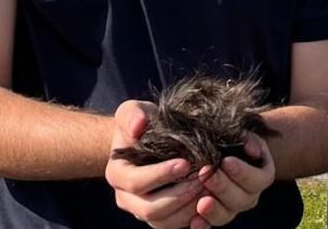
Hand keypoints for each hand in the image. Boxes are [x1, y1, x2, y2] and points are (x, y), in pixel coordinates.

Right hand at [106, 100, 204, 228]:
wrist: (148, 139)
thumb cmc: (142, 123)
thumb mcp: (134, 110)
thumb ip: (132, 115)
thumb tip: (139, 125)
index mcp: (117, 174)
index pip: (137, 182)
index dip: (161, 175)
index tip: (185, 162)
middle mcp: (126, 198)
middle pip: (150, 209)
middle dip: (180, 195)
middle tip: (204, 178)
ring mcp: (142, 210)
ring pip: (164, 222)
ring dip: (188, 209)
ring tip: (210, 188)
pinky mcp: (160, 218)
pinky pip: (175, 226)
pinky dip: (192, 219)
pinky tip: (210, 203)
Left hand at [192, 133, 275, 227]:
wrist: (225, 152)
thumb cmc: (235, 141)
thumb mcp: (245, 134)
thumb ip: (249, 138)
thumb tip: (250, 148)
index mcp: (262, 177)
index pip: (257, 179)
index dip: (242, 172)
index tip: (226, 161)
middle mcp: (249, 196)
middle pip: (241, 199)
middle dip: (223, 187)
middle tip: (206, 175)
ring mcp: (232, 209)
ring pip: (226, 215)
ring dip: (214, 210)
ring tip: (201, 202)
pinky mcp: (215, 216)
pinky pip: (210, 225)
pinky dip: (202, 225)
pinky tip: (195, 222)